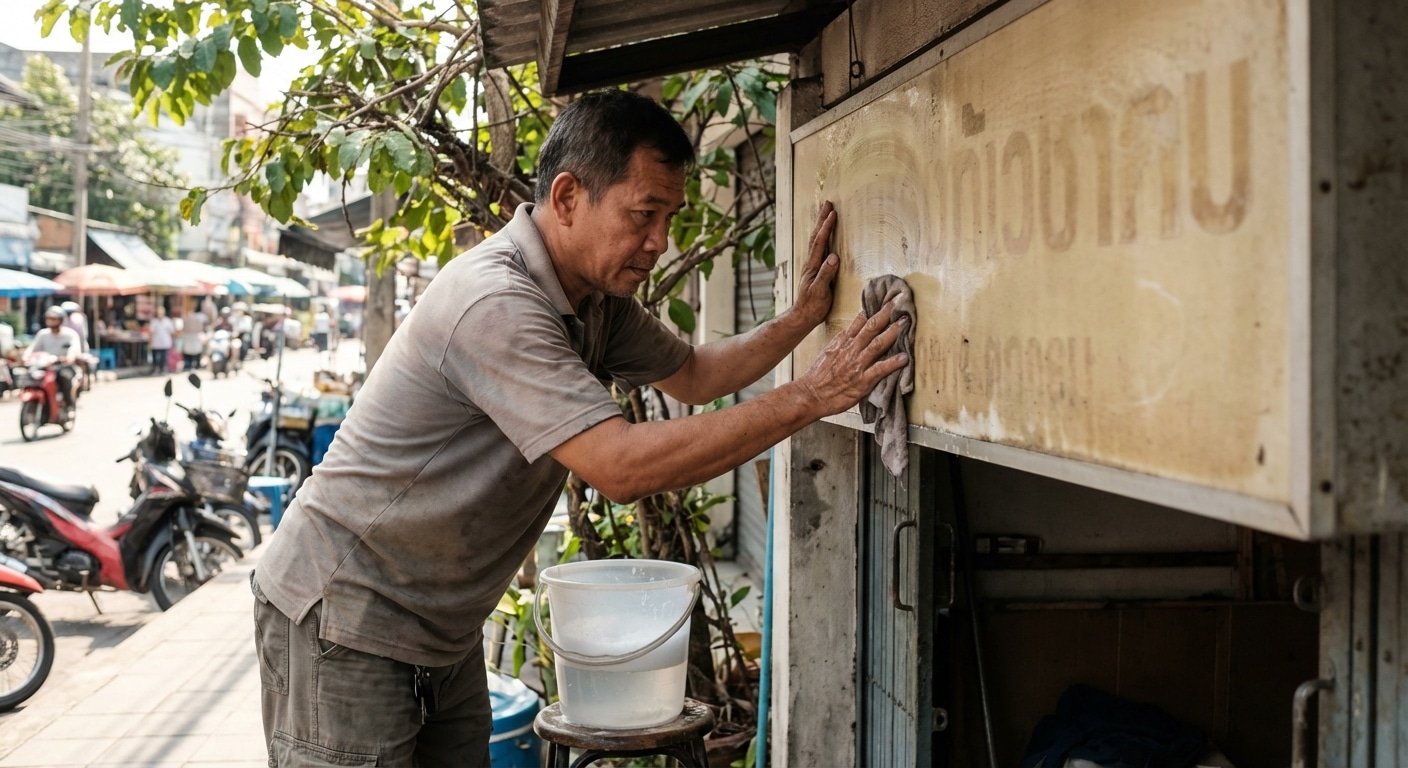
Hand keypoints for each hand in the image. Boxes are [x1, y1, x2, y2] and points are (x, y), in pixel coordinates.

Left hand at [790, 201, 840, 329]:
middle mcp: (811, 262)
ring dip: (821, 225)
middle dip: (822, 219)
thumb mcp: (820, 291)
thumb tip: (834, 256)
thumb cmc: (812, 306)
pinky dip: (822, 237)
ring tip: (826, 213)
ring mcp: (812, 266)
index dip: (826, 227)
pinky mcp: (815, 270)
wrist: (803, 316)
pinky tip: (825, 236)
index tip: (833, 213)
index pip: (820, 242)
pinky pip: (819, 248)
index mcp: (813, 266)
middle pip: (816, 236)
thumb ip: (826, 274)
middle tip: (828, 203)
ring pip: (817, 241)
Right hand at [796, 302, 909, 416]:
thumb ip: (841, 340)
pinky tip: (904, 358)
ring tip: (905, 323)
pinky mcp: (862, 381)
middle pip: (871, 327)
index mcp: (843, 342)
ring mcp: (857, 364)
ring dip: (893, 332)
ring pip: (877, 344)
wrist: (811, 394)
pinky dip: (892, 363)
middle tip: (899, 303)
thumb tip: (851, 329)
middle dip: (886, 314)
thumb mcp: (828, 351)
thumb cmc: (819, 376)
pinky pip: (880, 369)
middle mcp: (851, 350)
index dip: (875, 311)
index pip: (861, 321)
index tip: (887, 302)